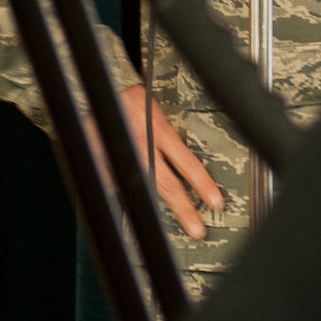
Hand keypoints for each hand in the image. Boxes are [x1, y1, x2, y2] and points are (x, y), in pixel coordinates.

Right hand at [120, 84, 222, 238]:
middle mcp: (143, 146)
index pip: (187, 163)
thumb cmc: (134, 99)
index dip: (203, 184)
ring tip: (160, 224)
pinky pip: (118, 184)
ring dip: (151, 205)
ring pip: (142, 188)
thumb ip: (168, 136)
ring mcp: (124, 156)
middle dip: (184, 210)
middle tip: (197, 229)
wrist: (104, 92)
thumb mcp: (159, 111)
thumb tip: (184, 164)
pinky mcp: (106, 162)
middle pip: (167, 186)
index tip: (216, 201)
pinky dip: (125, 189)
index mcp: (160, 131)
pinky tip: (130, 192)